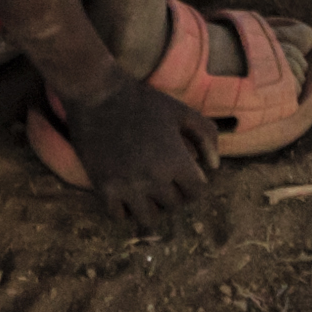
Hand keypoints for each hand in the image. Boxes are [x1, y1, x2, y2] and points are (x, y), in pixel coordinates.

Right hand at [52, 62, 214, 229]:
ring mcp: (127, 186)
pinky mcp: (103, 188)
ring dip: (151, 207)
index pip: (197, 193)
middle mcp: (154, 179)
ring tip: (146, 192)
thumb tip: (214, 166)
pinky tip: (125, 193)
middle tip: (164, 180)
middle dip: (173, 194)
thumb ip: (206, 136)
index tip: (185, 176)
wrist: (97, 93)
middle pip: (174, 206)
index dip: (194, 185)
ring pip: (148, 218)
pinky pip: (119, 216)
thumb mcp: (181, 111)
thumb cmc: (143, 101)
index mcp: (176, 161)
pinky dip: (124, 210)